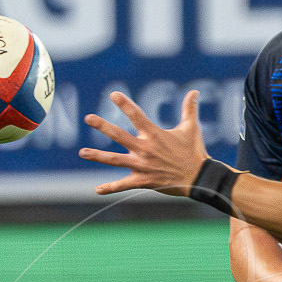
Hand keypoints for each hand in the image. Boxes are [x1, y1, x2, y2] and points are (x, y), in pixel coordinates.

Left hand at [80, 90, 210, 195]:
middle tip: (88, 118)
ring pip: (115, 160)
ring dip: (97, 156)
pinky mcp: (143, 181)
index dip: (124, 104)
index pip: (136, 115)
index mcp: (155, 134)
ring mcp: (142, 166)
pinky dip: (110, 188)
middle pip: (119, 135)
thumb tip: (195, 91)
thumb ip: (189, 109)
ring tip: (82, 152)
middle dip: (102, 126)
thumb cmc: (194, 152)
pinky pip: (123, 185)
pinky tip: (97, 189)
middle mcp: (145, 149)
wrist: (199, 178)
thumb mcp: (192, 128)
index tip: (113, 95)